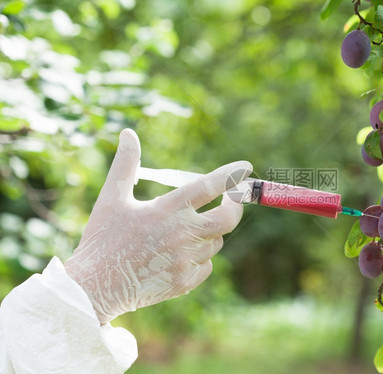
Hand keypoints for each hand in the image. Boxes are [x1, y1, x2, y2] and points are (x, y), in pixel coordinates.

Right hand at [64, 129, 251, 324]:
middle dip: (235, 206)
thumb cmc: (102, 239)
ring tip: (185, 231)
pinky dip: (200, 258)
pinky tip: (179, 255)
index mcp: (167, 210)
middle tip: (232, 199)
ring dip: (209, 233)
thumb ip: (125, 164)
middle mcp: (182, 234)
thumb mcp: (111, 198)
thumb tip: (127, 133)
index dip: (231, 175)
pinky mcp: (185, 282)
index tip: (246, 167)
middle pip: (227, 218)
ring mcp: (185, 260)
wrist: (94, 288)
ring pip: (215, 242)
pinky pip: (206, 265)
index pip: (209, 186)